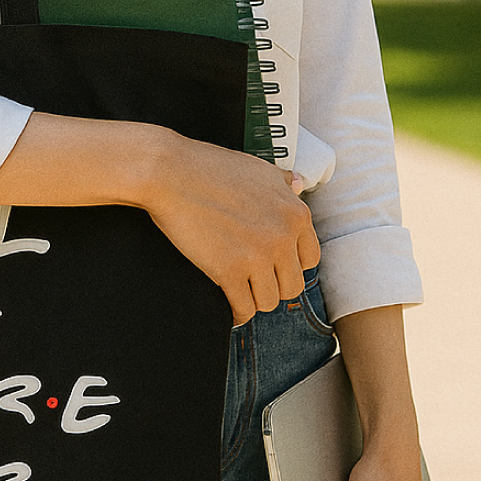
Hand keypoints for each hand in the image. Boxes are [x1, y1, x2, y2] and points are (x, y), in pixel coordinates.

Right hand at [141, 134, 319, 324]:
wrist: (170, 173)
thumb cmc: (210, 167)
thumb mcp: (258, 168)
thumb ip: (284, 181)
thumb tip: (300, 184)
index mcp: (296, 213)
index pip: (310, 259)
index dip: (289, 265)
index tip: (272, 266)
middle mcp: (283, 237)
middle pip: (292, 286)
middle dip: (272, 285)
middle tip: (252, 280)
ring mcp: (257, 256)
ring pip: (269, 302)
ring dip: (253, 299)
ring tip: (238, 290)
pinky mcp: (229, 271)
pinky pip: (243, 309)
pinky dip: (236, 312)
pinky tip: (227, 305)